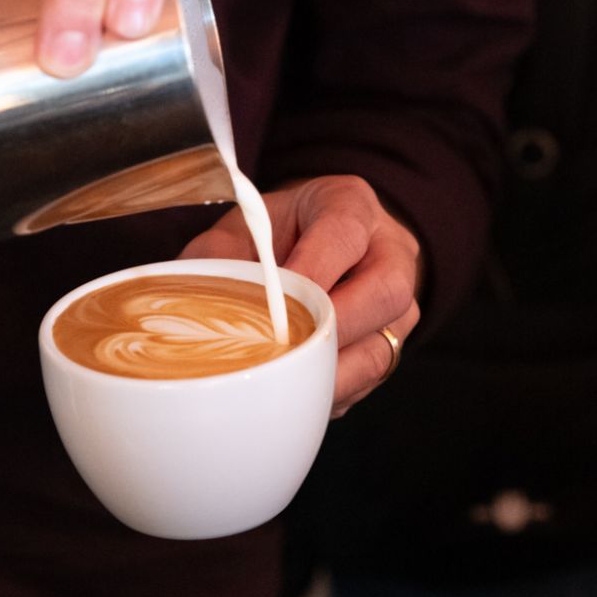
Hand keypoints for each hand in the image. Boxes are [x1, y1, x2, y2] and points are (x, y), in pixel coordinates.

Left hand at [179, 175, 421, 417]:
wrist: (316, 246)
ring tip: (284, 382)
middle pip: (386, 293)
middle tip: (283, 350)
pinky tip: (295, 390)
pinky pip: (369, 378)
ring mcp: (400, 304)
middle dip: (332, 328)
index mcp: (351, 206)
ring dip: (330, 373)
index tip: (275, 303)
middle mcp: (390, 252)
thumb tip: (197, 296)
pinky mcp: (390, 346)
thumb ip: (220, 252)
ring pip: (382, 347)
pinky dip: (330, 390)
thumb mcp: (245, 226)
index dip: (311, 271)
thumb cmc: (279, 235)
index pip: (343, 234)